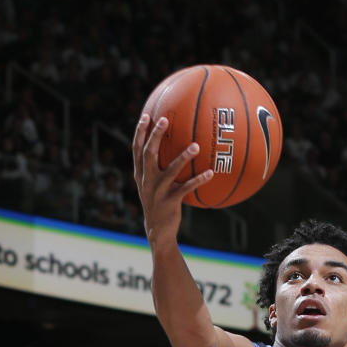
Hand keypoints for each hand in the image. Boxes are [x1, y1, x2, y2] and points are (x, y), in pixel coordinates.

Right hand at [133, 113, 213, 240]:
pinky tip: (210, 173)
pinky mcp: (170, 201)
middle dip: (156, 135)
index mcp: (140, 174)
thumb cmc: (157, 204)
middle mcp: (147, 180)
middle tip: (165, 120)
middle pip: (149, 153)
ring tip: (196, 146)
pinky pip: (186, 188)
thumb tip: (167, 147)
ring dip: (183, 157)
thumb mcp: (150, 185)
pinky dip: (198, 180)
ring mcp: (158, 191)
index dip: (140, 132)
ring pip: (170, 170)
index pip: (136, 149)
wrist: (157, 231)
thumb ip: (154, 168)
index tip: (146, 115)